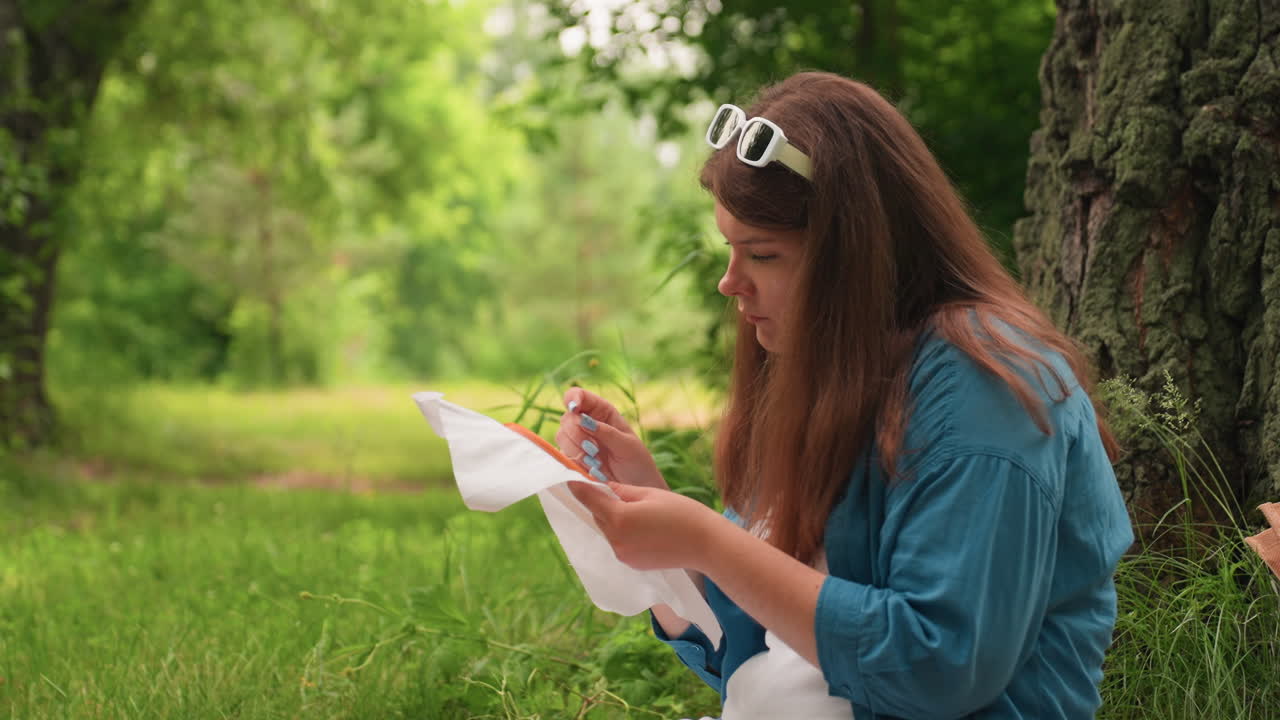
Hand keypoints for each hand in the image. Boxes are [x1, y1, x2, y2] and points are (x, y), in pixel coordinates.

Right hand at [555, 388, 667, 490]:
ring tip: (596, 462)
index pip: (579, 396)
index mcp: (602, 412)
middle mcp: (586, 424)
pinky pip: (562, 456)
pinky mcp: (572, 459)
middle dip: (577, 433)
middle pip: (567, 418)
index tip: (574, 408)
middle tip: (594, 449)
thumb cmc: (638, 464)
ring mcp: (577, 442)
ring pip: (561, 436)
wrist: (636, 490)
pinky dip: (574, 462)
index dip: (573, 398)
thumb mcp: (627, 445)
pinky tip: (590, 469)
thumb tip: (583, 420)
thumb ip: (606, 431)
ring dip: (576, 449)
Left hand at [569, 481, 723, 572]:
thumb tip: (603, 486)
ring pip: (607, 529)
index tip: (568, 477)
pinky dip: (622, 532)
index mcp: (619, 518)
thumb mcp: (649, 493)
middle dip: (600, 502)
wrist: (705, 544)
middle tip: (609, 489)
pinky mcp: (631, 563)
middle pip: (597, 515)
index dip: (578, 486)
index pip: (589, 499)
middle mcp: (616, 540)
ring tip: (634, 508)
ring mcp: (623, 555)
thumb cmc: (682, 513)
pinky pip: (618, 543)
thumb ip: (621, 491)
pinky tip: (641, 525)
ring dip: (612, 518)